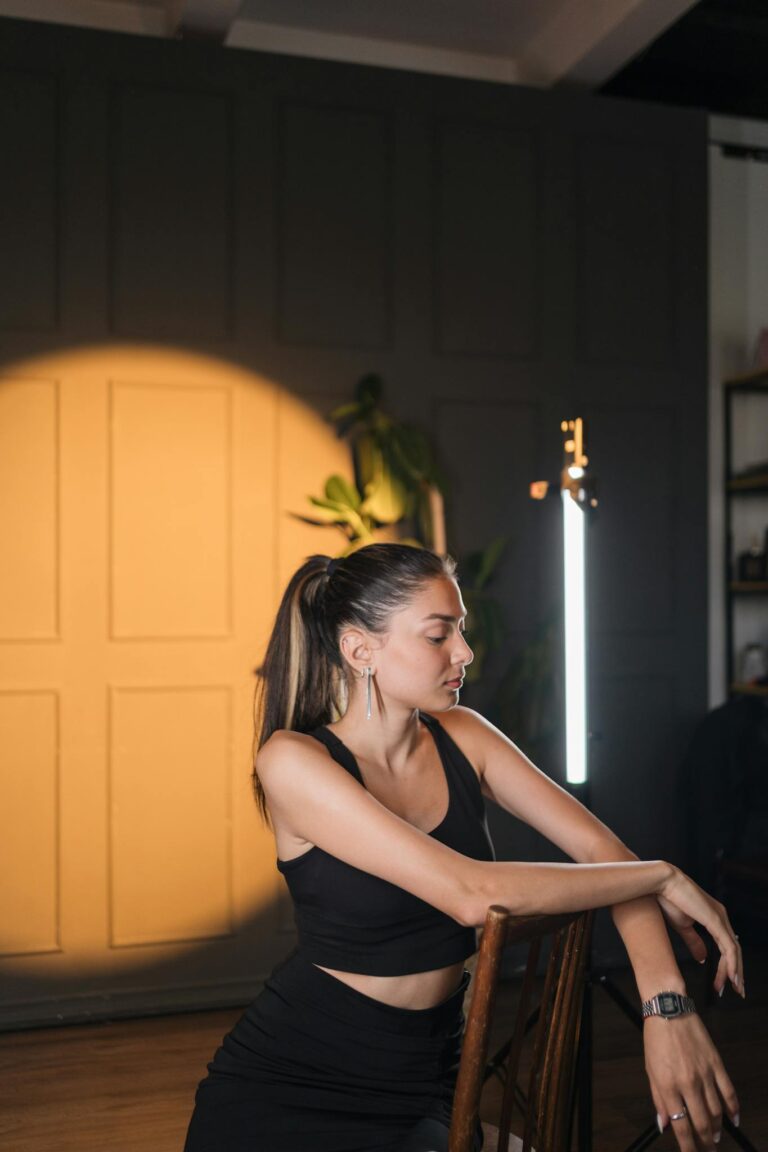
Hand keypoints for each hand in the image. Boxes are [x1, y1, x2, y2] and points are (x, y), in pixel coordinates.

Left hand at [644, 1014, 738, 1151]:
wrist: (669, 1010)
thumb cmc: (656, 1040)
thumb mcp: (650, 1070)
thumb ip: (659, 1100)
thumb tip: (664, 1125)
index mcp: (668, 1085)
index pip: (681, 1125)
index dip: (687, 1146)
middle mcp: (688, 1083)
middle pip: (701, 1123)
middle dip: (705, 1143)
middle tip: (707, 1151)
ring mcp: (704, 1074)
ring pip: (716, 1112)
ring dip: (716, 1129)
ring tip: (714, 1138)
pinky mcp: (716, 1064)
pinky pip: (729, 1092)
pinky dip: (733, 1109)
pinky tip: (733, 1119)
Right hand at [658, 867, 743, 997]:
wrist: (661, 883)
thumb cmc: (668, 900)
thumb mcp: (682, 926)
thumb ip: (694, 942)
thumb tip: (703, 958)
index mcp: (714, 917)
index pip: (726, 946)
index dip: (727, 966)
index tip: (721, 983)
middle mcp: (721, 916)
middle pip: (734, 950)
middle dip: (736, 972)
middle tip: (736, 991)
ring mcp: (720, 917)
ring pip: (734, 950)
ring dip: (735, 971)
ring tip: (734, 987)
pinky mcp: (715, 920)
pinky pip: (728, 946)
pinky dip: (732, 963)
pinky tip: (731, 975)